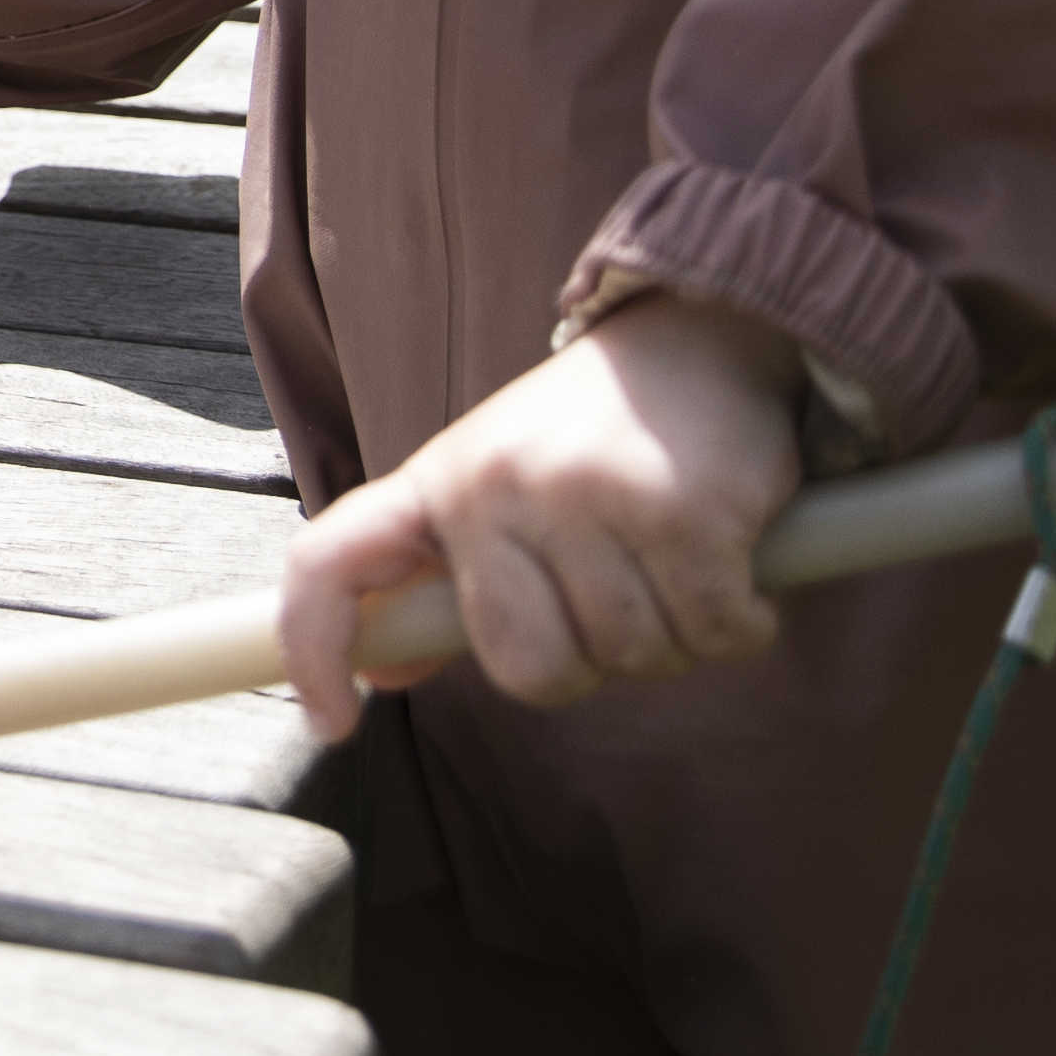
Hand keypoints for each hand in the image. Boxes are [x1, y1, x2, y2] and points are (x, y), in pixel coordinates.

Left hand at [273, 296, 804, 740]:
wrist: (706, 332)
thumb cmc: (594, 433)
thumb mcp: (495, 482)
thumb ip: (445, 575)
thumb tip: (382, 670)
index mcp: (439, 482)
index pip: (328, 566)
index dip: (311, 650)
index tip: (331, 723)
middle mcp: (497, 486)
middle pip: (530, 670)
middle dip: (592, 664)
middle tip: (624, 599)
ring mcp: (586, 497)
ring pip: (633, 657)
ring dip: (677, 636)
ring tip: (680, 558)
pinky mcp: (683, 512)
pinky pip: (715, 633)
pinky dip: (743, 623)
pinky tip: (738, 561)